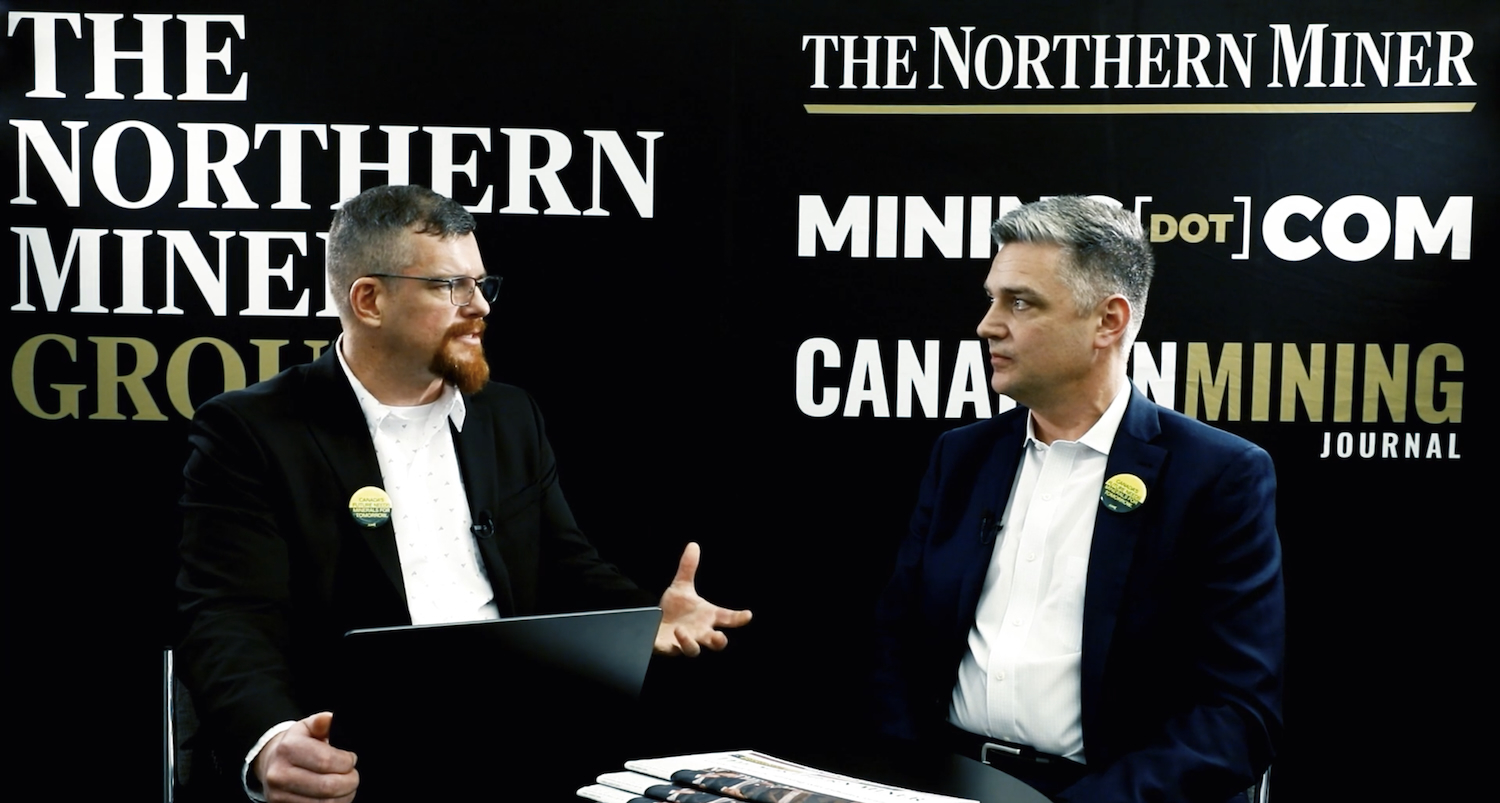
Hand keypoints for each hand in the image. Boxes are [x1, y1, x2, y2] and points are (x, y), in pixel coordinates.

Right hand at [254, 711, 358, 802]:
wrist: (272, 764)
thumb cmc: (297, 745)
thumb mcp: (308, 728)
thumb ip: (321, 722)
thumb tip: (328, 719)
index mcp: (287, 749)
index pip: (327, 761)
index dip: (347, 762)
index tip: (351, 759)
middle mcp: (279, 774)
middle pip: (327, 786)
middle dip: (349, 781)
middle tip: (353, 776)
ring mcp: (278, 795)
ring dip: (344, 796)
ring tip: (347, 786)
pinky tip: (335, 797)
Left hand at [655, 542, 752, 656]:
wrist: (654, 623)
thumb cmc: (674, 609)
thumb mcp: (681, 587)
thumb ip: (688, 568)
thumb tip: (693, 544)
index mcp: (707, 617)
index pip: (728, 618)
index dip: (739, 618)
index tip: (747, 615)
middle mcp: (700, 632)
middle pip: (717, 643)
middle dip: (720, 641)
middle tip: (720, 637)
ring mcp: (685, 643)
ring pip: (693, 651)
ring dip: (690, 643)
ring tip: (681, 630)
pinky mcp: (668, 648)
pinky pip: (672, 651)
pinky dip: (673, 645)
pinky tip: (671, 633)